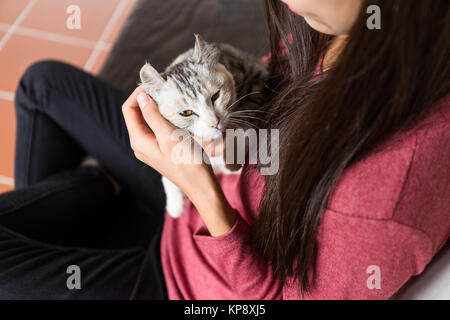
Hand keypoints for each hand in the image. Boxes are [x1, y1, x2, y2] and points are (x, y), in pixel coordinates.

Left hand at [122, 87, 235, 235]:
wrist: (202, 186)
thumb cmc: (188, 162)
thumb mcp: (170, 136)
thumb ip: (153, 116)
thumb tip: (141, 96)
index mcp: (138, 141)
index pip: (129, 109)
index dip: (138, 93)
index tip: (156, 84)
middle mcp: (141, 144)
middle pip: (137, 114)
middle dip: (148, 99)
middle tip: (165, 88)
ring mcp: (150, 148)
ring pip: (148, 121)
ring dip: (157, 108)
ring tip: (171, 98)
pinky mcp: (161, 149)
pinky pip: (157, 129)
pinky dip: (164, 118)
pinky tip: (176, 113)